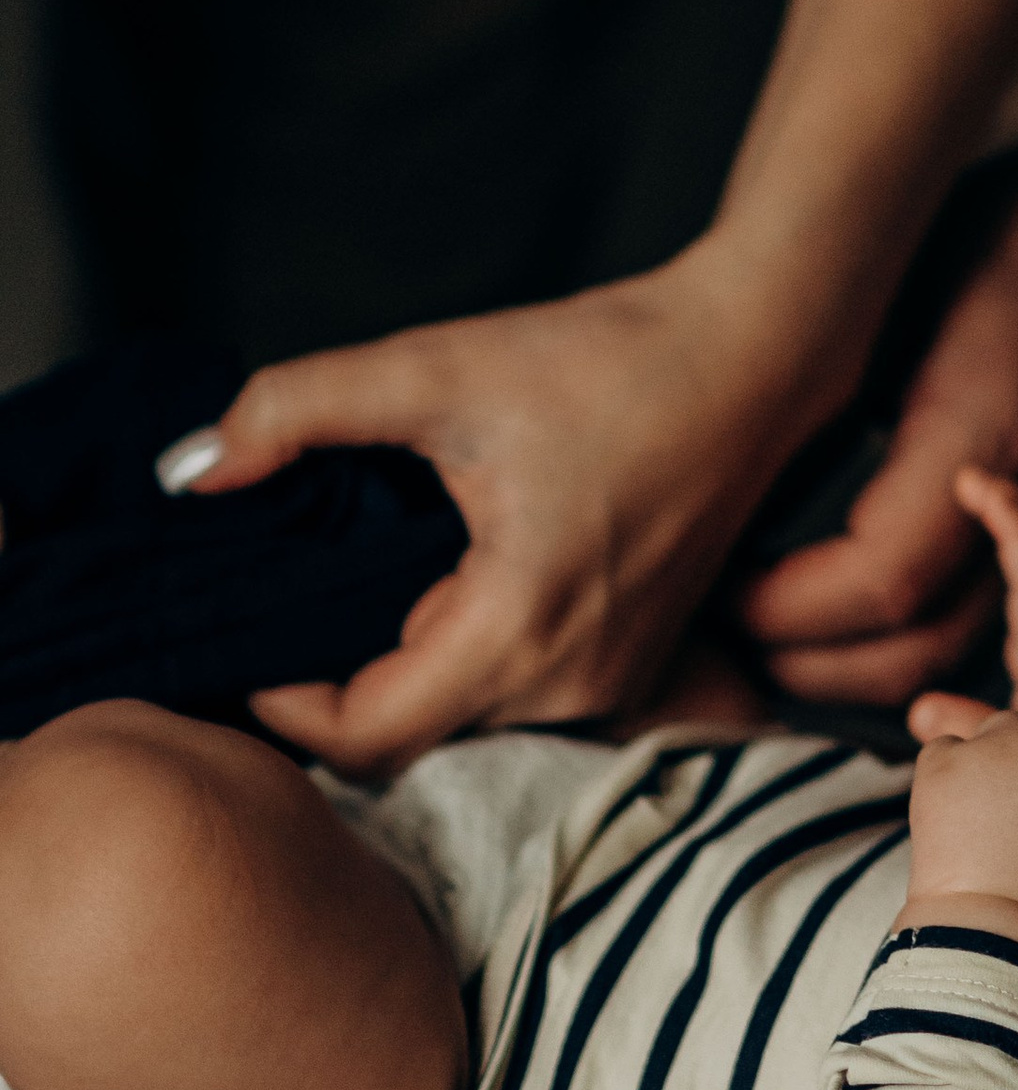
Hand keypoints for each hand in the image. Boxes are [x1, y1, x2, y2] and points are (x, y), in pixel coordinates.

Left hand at [184, 248, 823, 773]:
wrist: (756, 353)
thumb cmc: (612, 359)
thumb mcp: (438, 365)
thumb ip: (297, 408)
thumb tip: (190, 467)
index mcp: (521, 627)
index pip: (366, 736)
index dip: (286, 706)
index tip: (252, 643)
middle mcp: (575, 681)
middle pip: (411, 733)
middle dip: (344, 677)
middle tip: (301, 595)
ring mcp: (614, 680)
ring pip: (465, 712)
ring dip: (410, 659)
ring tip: (385, 566)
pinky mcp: (635, 658)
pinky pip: (519, 686)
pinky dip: (470, 647)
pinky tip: (462, 563)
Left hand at [740, 0, 1017, 706]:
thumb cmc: (1000, 237)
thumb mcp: (885, 298)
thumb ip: (816, 406)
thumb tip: (708, 502)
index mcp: (991, 427)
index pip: (883, 579)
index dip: (786, 608)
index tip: (715, 587)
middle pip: (925, 647)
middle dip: (810, 664)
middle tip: (722, 629)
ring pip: (963, 658)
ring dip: (860, 673)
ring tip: (773, 639)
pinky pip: (993, 632)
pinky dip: (918, 648)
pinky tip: (852, 632)